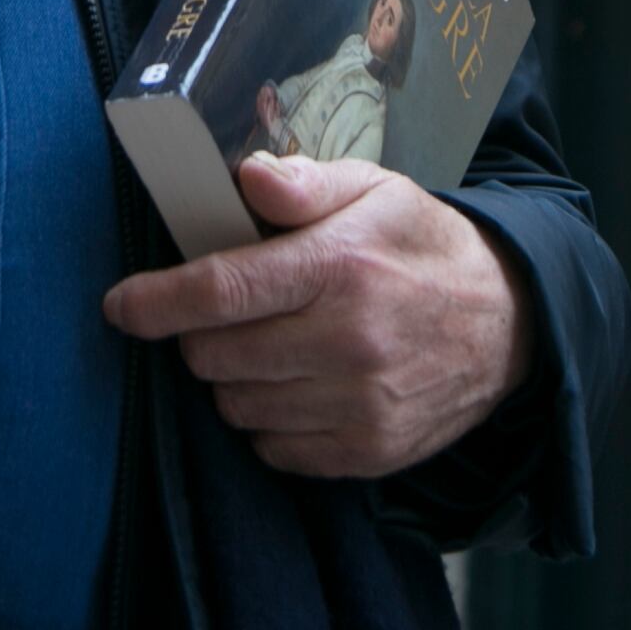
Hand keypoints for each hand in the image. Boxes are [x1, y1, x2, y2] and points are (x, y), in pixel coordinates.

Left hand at [101, 152, 533, 478]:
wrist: (510, 323)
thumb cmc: (423, 246)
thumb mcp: (374, 189)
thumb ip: (303, 183)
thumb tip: (244, 177)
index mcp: (339, 268)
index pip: (221, 292)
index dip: (155, 302)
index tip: (120, 305)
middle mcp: (348, 342)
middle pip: (215, 357)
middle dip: (199, 335)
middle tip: (227, 313)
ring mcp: (359, 405)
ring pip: (237, 407)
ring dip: (234, 380)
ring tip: (270, 346)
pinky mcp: (368, 453)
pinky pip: (274, 450)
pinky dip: (269, 421)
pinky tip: (299, 386)